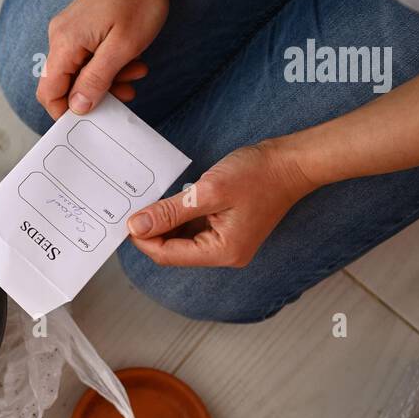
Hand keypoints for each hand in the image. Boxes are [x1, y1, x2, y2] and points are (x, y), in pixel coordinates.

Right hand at [38, 0, 170, 118]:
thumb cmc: (138, 1)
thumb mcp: (122, 48)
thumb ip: (96, 80)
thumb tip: (77, 107)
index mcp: (65, 43)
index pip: (48, 91)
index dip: (64, 111)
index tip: (90, 118)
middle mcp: (60, 36)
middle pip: (64, 83)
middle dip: (94, 93)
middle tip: (126, 91)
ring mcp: (69, 30)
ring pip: (79, 71)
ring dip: (106, 78)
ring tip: (135, 72)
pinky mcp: (80, 26)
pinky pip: (87, 56)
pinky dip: (107, 63)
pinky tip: (130, 60)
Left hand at [126, 141, 318, 267]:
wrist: (292, 162)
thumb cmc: (259, 174)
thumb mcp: (208, 191)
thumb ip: (169, 212)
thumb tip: (137, 227)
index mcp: (222, 251)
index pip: (168, 255)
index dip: (143, 239)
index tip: (126, 220)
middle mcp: (225, 254)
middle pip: (173, 251)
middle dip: (152, 232)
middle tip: (135, 209)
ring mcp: (227, 242)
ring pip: (182, 240)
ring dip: (165, 224)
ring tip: (152, 203)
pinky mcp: (227, 229)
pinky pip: (194, 229)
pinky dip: (179, 218)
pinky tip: (172, 202)